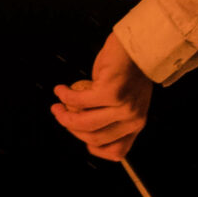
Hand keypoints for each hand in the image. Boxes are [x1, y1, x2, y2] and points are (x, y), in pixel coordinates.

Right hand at [51, 30, 154, 161]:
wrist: (140, 44)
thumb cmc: (128, 69)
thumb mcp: (124, 99)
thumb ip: (109, 115)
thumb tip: (79, 125)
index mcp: (136, 124)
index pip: (116, 152)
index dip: (92, 146)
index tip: (78, 132)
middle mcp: (132, 119)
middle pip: (93, 137)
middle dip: (70, 128)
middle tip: (58, 113)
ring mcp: (123, 107)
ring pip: (84, 122)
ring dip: (64, 115)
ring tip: (57, 104)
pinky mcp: (111, 92)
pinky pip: (80, 101)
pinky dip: (66, 96)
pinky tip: (60, 89)